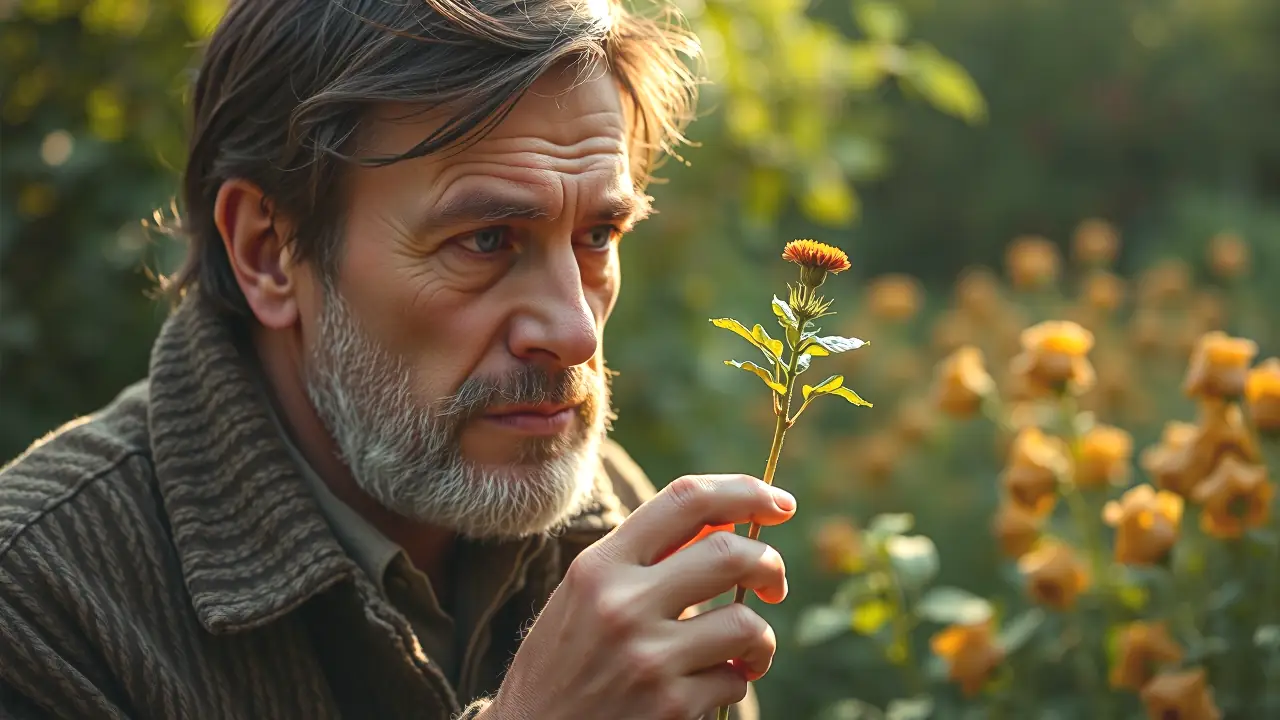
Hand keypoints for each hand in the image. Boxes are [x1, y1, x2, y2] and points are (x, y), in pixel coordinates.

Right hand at [486, 474, 794, 719]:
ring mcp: (647, 658)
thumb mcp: (587, 594)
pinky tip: (710, 688)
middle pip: (731, 553)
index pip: (686, 500)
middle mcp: (622, 604)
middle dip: (769, 565)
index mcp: (600, 565)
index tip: (779, 502)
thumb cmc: (566, 661)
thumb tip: (731, 521)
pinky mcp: (669, 707)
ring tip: (747, 652)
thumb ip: (648, 557)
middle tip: (773, 583)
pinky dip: (735, 682)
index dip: (745, 492)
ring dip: (760, 639)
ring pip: (746, 624)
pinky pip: (734, 681)